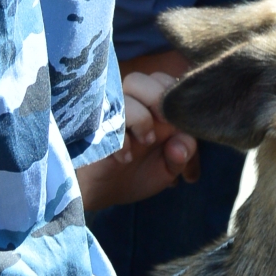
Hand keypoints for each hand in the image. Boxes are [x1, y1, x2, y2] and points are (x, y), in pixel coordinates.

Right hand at [76, 70, 197, 209]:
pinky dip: (121, 140)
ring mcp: (108, 115)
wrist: (103, 195)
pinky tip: (125, 159)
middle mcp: (128, 105)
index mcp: (149, 107)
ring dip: (141, 117)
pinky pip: (106, 121)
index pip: (161, 80)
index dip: (173, 94)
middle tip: (164, 122)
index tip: (179, 120)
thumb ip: (184, 154)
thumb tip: (180, 145)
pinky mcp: (92, 130)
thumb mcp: (169, 168)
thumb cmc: (137, 175)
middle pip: (138, 79)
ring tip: (146, 142)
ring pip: (123, 94)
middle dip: (157, 97)